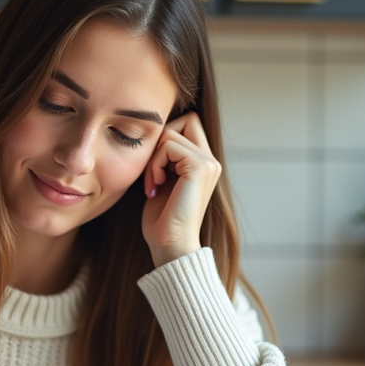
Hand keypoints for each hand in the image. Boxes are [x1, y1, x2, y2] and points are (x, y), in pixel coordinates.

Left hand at [141, 111, 221, 267]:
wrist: (170, 245)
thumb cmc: (161, 220)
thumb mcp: (163, 180)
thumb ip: (166, 157)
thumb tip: (154, 132)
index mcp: (204, 164)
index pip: (188, 123)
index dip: (166, 138)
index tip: (155, 169)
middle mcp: (211, 161)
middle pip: (184, 120)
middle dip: (160, 142)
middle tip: (153, 173)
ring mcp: (209, 163)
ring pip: (171, 132)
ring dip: (153, 158)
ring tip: (153, 184)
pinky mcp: (200, 167)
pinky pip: (168, 145)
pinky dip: (154, 164)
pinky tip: (155, 187)